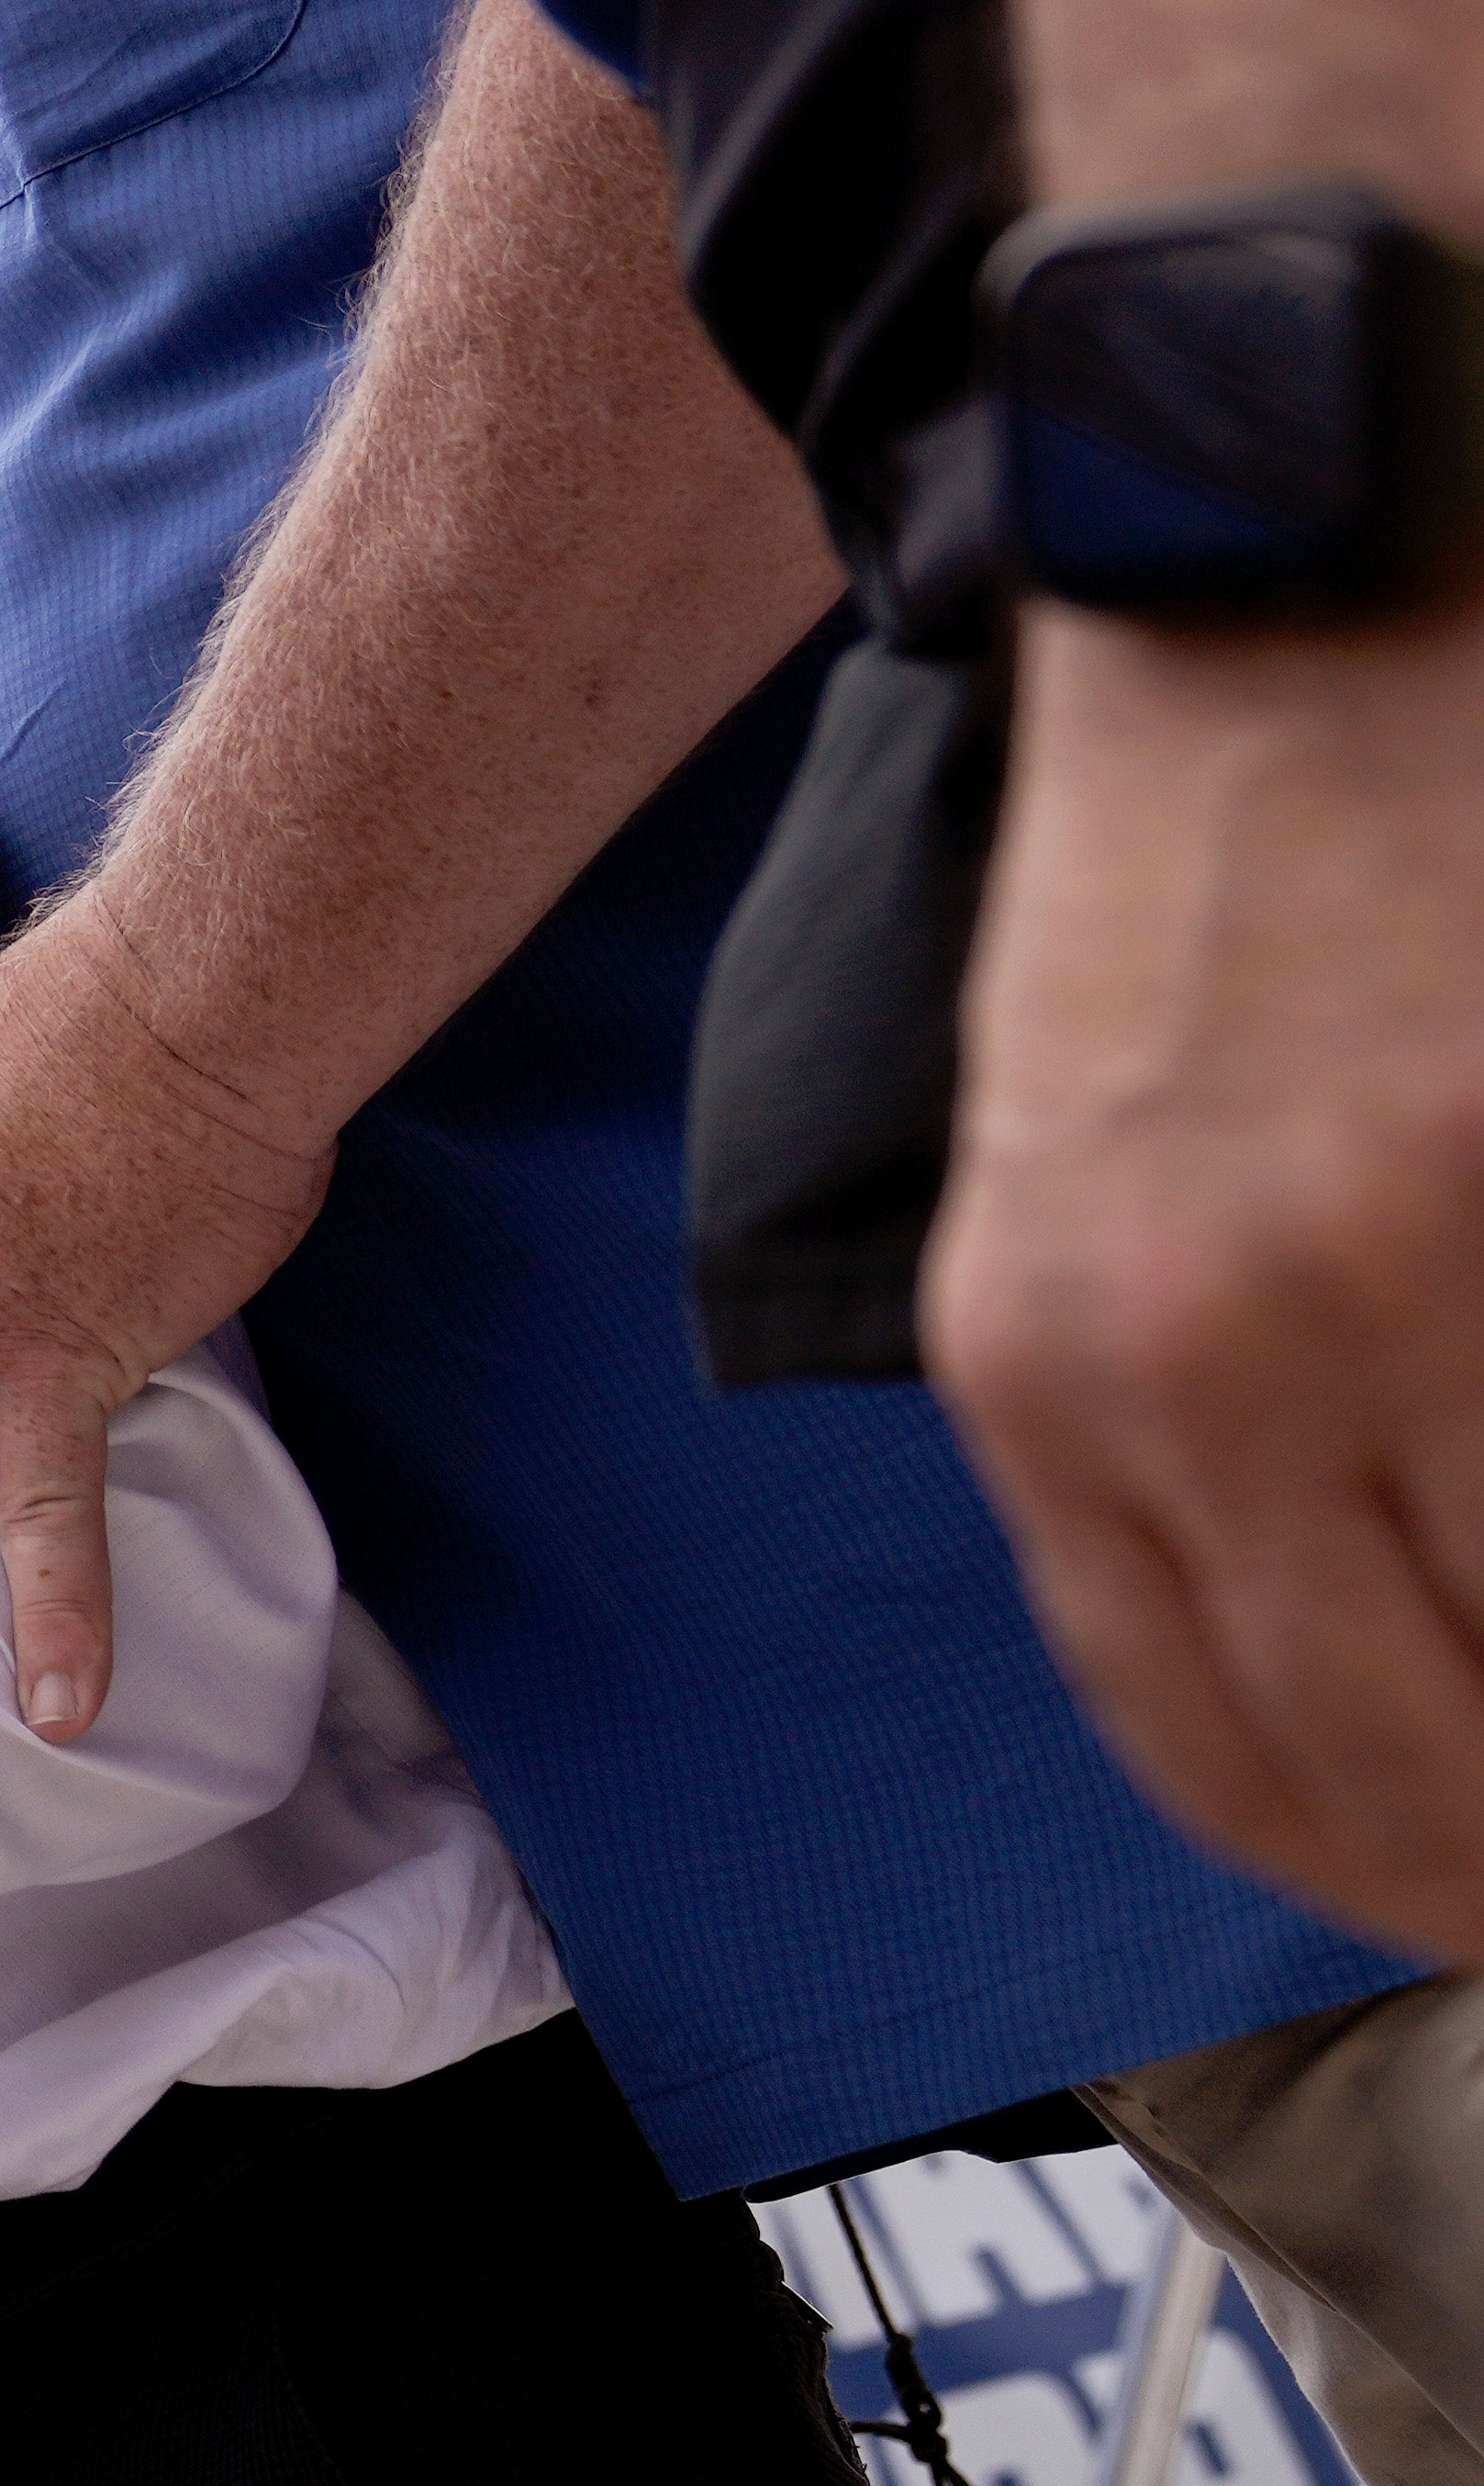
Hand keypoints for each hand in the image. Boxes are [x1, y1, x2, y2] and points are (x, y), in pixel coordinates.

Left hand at [923, 594, 1483, 1958]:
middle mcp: (1196, 1362)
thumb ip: (1170, 1420)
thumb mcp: (1085, 1180)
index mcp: (1043, 1369)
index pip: (1207, 1732)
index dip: (1366, 1858)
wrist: (1270, 575)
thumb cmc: (1194, 872)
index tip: (1460, 1910)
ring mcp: (1386, 1283)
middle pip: (1395, 1741)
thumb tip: (1357, 1649)